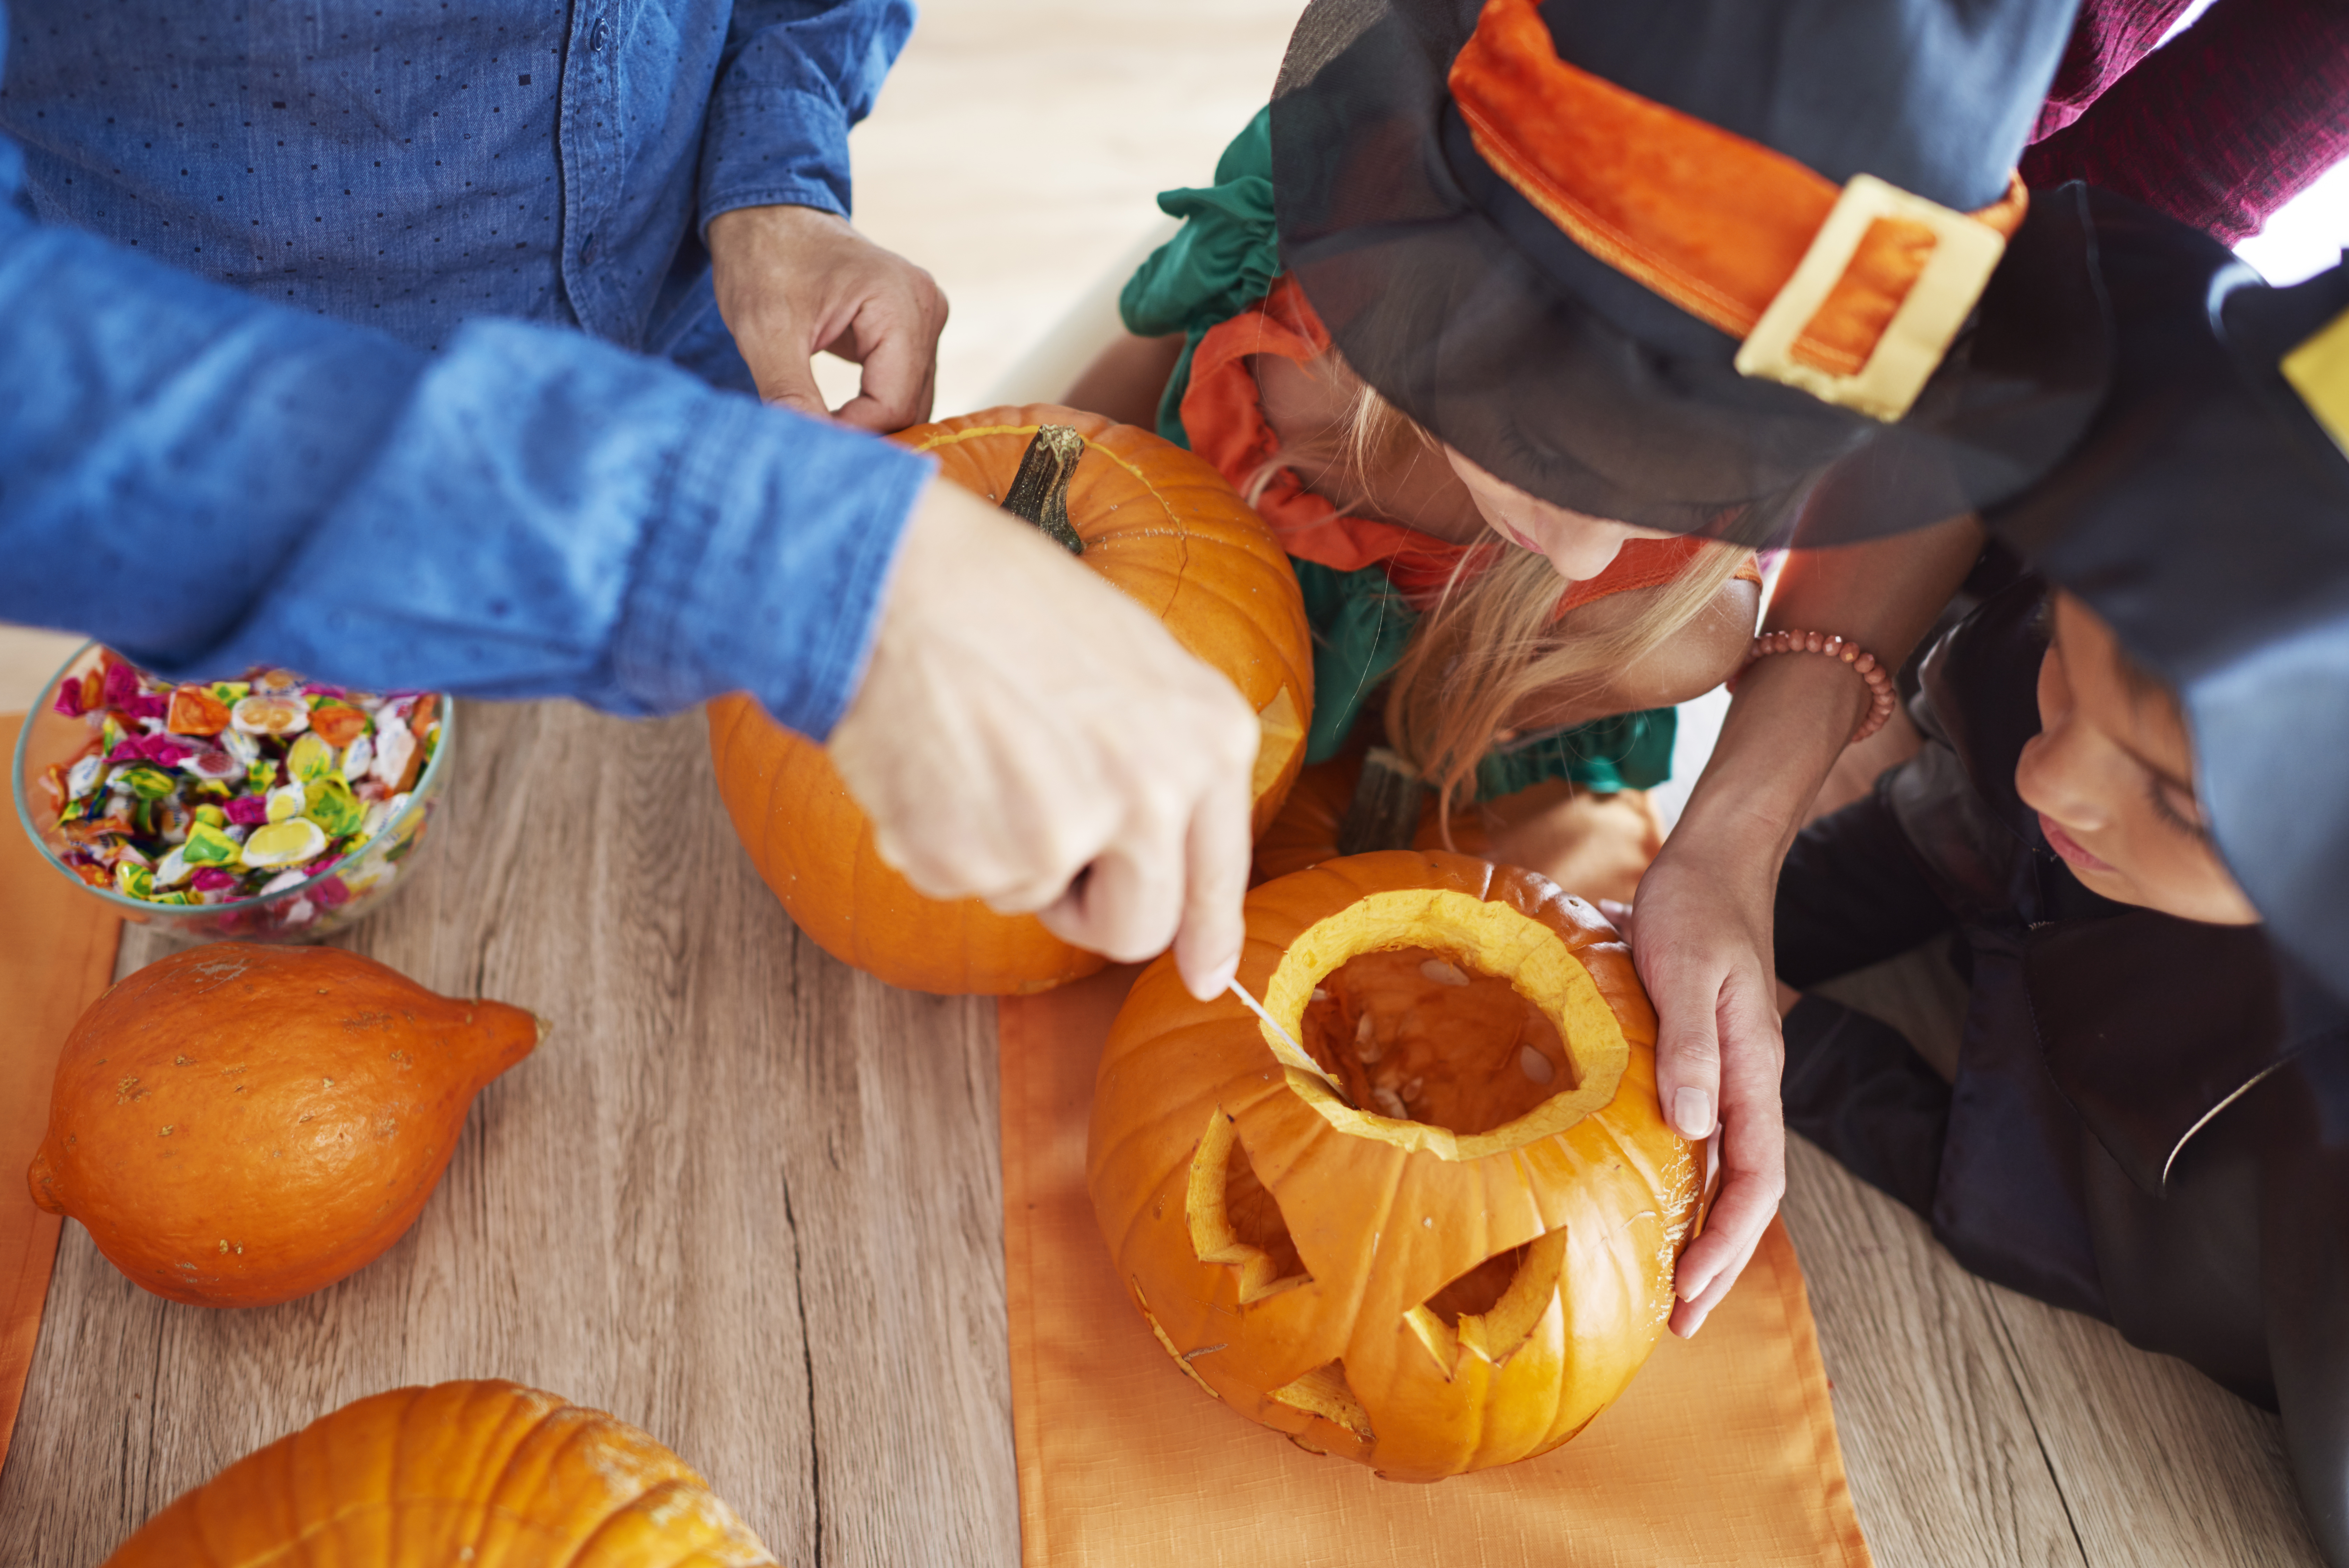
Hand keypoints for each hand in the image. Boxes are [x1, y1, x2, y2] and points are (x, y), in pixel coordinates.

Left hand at [708, 204, 947, 431]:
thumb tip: (808, 451)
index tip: (807, 444)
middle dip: (862, 433)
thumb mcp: (764, 330)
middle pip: (908, 408)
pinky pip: (901, 386)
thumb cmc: (764, 259)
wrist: (766, 215)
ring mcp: (925, 318)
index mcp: (902, 302)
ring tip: (819, 428)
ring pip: (908, 403)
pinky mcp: (912, 329)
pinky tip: (836, 413)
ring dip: (867, 424)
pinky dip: (870, 408)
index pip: (893, 403)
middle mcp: (927, 308)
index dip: (852, 434)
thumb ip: (789, 394)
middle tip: (811, 446)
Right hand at [827, 477, 1259, 998]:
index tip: (1205, 978)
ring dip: (1001, 848)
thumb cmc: (1007, 602)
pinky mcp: (975, 857)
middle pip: (1135, 929)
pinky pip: (961, 883)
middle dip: (1089, 905)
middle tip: (1044, 833)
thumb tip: (1186, 884)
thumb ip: (1173, 762)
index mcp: (1208, 739)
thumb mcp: (1136, 663)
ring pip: (1034, 899)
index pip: (1218, 877)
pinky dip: (940, 838)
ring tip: (979, 750)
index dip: (1208, 937)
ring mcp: (1063, 832)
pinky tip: (936, 760)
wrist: (895, 577)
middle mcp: (1152, 794)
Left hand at [1619, 831, 1787, 1338]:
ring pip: (1725, 1172)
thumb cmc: (1698, 910)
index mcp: (1753, 1070)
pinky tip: (1653, 1205)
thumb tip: (1693, 1124)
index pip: (1756, 1177)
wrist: (1713, 863)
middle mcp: (1747, 1083)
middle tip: (1682, 1319)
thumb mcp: (1687, 970)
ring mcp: (1728, 1075)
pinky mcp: (1702, 1061)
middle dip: (1719, 1260)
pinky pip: (1702, 1140)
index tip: (1694, 1286)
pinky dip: (1686, 1183)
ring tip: (1669, 1285)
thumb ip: (1690, 1045)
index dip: (1729, 1239)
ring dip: (1702, 1231)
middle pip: (1746, 1191)